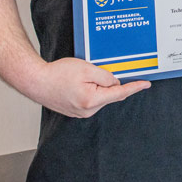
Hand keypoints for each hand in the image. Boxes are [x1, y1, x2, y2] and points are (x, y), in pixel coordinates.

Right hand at [27, 57, 150, 117]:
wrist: (35, 81)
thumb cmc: (57, 74)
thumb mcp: (87, 69)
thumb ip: (105, 77)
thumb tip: (115, 83)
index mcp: (92, 100)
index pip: (120, 93)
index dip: (135, 87)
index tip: (146, 84)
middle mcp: (88, 110)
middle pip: (110, 95)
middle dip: (111, 83)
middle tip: (100, 70)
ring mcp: (81, 112)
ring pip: (100, 96)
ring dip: (99, 86)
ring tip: (81, 75)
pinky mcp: (75, 110)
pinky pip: (91, 99)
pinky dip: (91, 90)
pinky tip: (80, 82)